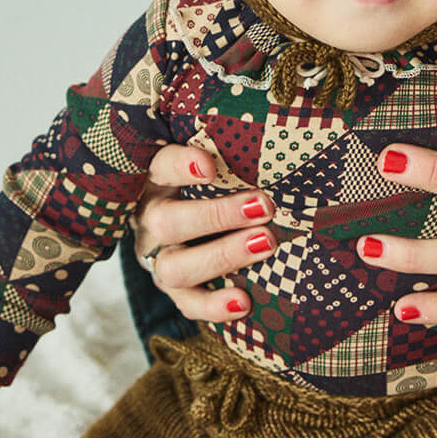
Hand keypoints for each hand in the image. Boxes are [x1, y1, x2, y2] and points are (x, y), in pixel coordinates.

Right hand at [132, 144, 273, 321]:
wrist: (183, 230)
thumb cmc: (208, 186)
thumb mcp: (209, 165)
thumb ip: (229, 154)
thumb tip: (286, 130)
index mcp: (156, 182)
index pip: (160, 167)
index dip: (181, 166)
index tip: (209, 166)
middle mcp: (150, 221)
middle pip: (167, 222)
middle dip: (217, 216)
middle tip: (264, 206)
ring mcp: (158, 259)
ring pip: (175, 267)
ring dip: (222, 256)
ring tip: (265, 243)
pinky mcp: (174, 290)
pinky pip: (188, 304)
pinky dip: (214, 307)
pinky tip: (244, 302)